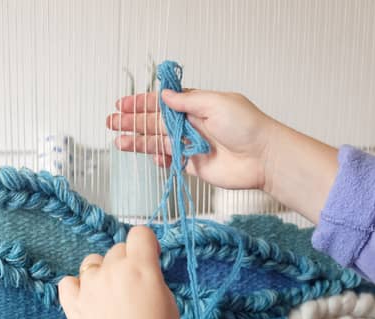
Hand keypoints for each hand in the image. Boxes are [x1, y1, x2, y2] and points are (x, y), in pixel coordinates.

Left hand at [58, 226, 180, 318]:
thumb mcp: (169, 305)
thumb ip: (154, 281)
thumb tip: (143, 275)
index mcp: (140, 268)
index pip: (141, 234)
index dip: (147, 245)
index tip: (150, 260)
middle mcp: (112, 270)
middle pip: (118, 249)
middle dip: (127, 263)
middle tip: (133, 289)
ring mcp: (88, 286)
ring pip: (92, 262)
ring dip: (102, 273)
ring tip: (110, 297)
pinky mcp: (72, 304)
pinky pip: (68, 282)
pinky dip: (76, 287)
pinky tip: (87, 300)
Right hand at [106, 89, 338, 221]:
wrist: (263, 158)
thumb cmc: (247, 126)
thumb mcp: (216, 104)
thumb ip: (187, 102)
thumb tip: (163, 95)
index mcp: (196, 106)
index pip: (163, 103)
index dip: (142, 103)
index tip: (122, 104)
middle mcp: (191, 125)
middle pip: (155, 123)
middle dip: (133, 123)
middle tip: (111, 122)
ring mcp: (191, 146)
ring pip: (159, 143)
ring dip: (138, 142)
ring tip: (119, 142)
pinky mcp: (194, 166)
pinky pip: (171, 161)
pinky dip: (159, 159)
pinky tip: (150, 156)